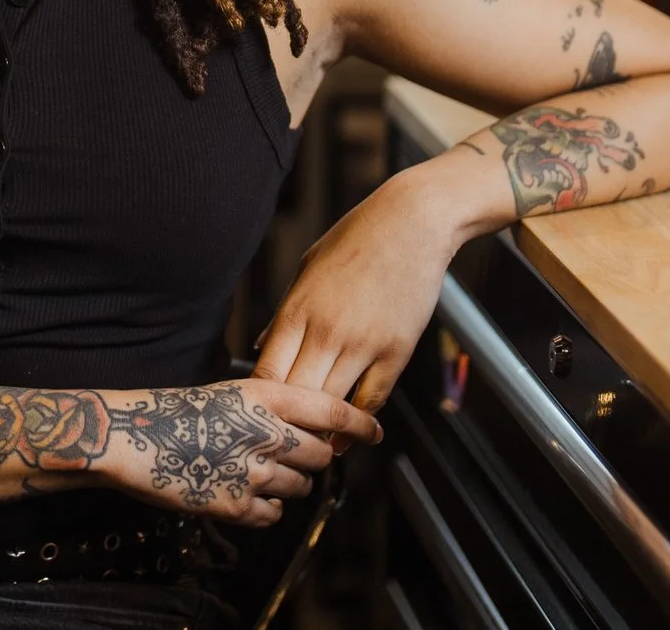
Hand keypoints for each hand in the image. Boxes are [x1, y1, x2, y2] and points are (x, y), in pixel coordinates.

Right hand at [88, 379, 378, 526]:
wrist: (128, 437)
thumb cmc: (171, 412)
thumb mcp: (225, 392)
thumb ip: (267, 408)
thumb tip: (301, 426)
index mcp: (262, 396)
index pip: (331, 411)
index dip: (360, 424)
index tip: (375, 432)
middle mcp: (264, 432)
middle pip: (320, 454)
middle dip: (314, 458)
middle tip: (296, 456)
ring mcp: (251, 471)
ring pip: (300, 487)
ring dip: (290, 484)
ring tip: (261, 473)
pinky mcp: (236, 504)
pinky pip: (274, 515)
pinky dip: (267, 509)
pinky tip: (246, 494)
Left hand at [254, 160, 472, 416]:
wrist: (413, 223)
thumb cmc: (356, 239)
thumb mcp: (308, 269)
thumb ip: (287, 314)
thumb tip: (264, 346)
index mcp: (298, 308)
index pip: (267, 371)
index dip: (258, 399)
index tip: (256, 413)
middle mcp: (328, 331)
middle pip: (296, 395)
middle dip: (286, 420)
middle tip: (279, 438)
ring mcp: (364, 344)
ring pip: (333, 404)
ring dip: (322, 428)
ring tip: (311, 445)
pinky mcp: (397, 351)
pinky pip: (372, 399)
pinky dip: (358, 421)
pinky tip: (349, 434)